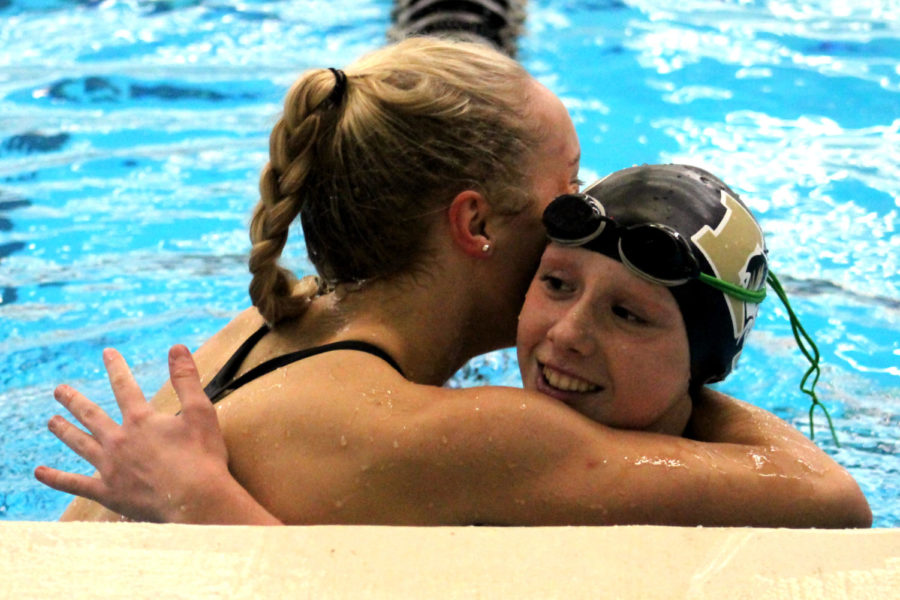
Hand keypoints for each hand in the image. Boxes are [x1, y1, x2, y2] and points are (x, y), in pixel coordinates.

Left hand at [35, 344, 229, 522]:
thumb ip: (186, 379)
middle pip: (91, 415)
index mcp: (141, 420)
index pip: (125, 386)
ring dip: (64, 430)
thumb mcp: (201, 412)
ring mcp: (110, 467)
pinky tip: (40, 472)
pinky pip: (76, 484)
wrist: (195, 501)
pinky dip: (56, 478)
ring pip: (80, 444)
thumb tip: (177, 348)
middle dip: (75, 400)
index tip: (107, 353)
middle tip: (59, 390)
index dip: (116, 367)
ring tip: (51, 421)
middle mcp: (119, 440)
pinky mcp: (108, 492)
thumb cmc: (202, 457)